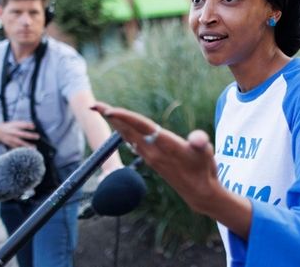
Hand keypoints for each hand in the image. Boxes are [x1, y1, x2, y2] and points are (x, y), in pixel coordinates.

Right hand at [0, 121, 38, 147]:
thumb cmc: (10, 127)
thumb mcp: (15, 123)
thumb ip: (23, 124)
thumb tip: (33, 126)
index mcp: (14, 125)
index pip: (22, 125)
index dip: (28, 125)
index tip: (34, 126)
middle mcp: (12, 132)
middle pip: (22, 134)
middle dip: (30, 135)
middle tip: (38, 136)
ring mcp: (11, 139)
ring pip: (19, 143)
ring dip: (27, 146)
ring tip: (34, 148)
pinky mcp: (10, 144)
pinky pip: (16, 148)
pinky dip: (22, 150)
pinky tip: (28, 152)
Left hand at [91, 102, 219, 213]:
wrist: (199, 193)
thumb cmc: (204, 169)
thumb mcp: (206, 153)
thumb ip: (200, 143)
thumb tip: (198, 140)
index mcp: (165, 144)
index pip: (140, 126)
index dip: (124, 117)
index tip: (108, 111)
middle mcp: (153, 151)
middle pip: (127, 129)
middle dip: (111, 116)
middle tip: (93, 105)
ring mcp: (151, 156)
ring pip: (128, 136)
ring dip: (115, 123)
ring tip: (103, 112)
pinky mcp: (152, 160)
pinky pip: (133, 142)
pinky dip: (124, 132)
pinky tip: (120, 129)